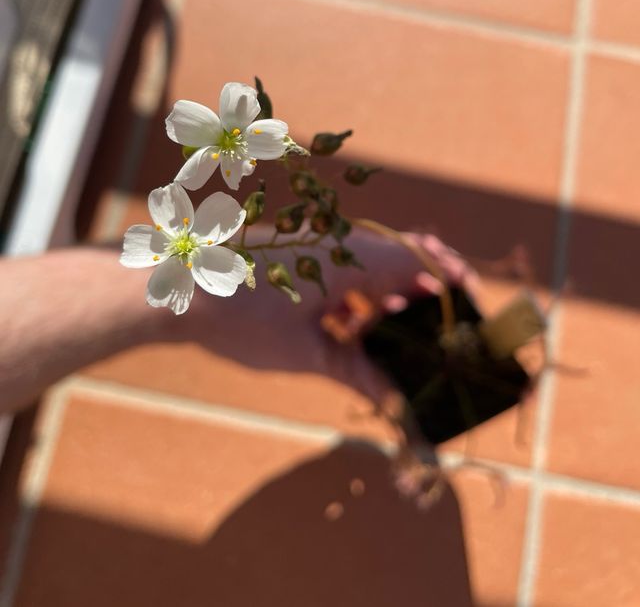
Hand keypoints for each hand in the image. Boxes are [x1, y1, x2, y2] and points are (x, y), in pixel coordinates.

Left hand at [170, 227, 478, 422]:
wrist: (175, 289)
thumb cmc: (243, 318)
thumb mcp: (308, 354)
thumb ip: (359, 373)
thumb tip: (398, 404)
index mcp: (355, 259)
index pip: (424, 258)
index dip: (454, 278)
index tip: (473, 305)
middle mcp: (340, 243)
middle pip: (401, 258)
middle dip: (424, 291)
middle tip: (437, 329)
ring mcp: (315, 247)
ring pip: (370, 267)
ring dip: (387, 298)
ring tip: (394, 338)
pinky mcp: (296, 256)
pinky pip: (340, 270)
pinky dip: (355, 298)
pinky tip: (349, 329)